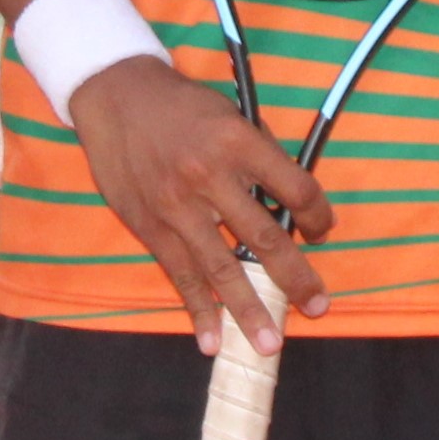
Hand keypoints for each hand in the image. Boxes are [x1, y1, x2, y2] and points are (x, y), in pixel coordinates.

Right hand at [67, 55, 331, 357]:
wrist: (115, 96)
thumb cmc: (180, 104)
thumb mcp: (229, 112)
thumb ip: (258, 153)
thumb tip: (287, 198)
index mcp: (238, 142)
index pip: (295, 187)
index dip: (317, 214)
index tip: (323, 231)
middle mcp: (209, 176)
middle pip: (264, 237)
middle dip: (295, 277)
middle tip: (318, 306)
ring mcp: (177, 206)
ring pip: (221, 267)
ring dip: (248, 309)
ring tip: (268, 343)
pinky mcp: (150, 226)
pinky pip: (180, 274)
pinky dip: (197, 309)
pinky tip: (211, 339)